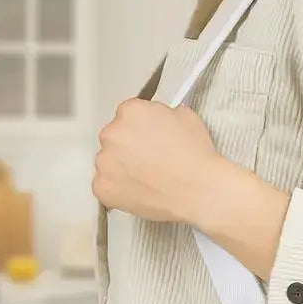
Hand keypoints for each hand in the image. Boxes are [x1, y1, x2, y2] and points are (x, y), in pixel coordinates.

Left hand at [93, 99, 220, 224]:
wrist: (199, 191)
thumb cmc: (195, 158)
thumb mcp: (186, 117)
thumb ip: (164, 114)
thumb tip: (161, 119)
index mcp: (130, 112)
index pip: (127, 116)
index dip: (140, 130)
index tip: (148, 139)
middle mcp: (112, 134)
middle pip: (115, 138)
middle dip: (128, 148)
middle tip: (150, 161)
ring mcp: (105, 162)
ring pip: (108, 162)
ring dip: (122, 168)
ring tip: (146, 179)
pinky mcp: (103, 187)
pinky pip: (104, 186)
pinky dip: (117, 190)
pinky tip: (138, 191)